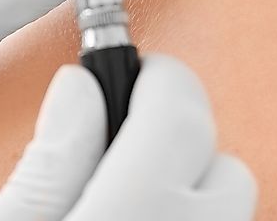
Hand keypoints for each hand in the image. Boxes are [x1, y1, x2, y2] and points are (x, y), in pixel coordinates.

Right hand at [0, 55, 255, 220]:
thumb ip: (47, 162)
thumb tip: (80, 86)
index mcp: (129, 213)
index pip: (180, 115)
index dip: (159, 78)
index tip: (136, 71)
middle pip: (224, 165)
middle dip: (182, 139)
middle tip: (127, 136)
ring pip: (230, 207)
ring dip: (192, 188)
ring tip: (132, 187)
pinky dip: (191, 216)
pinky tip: (144, 216)